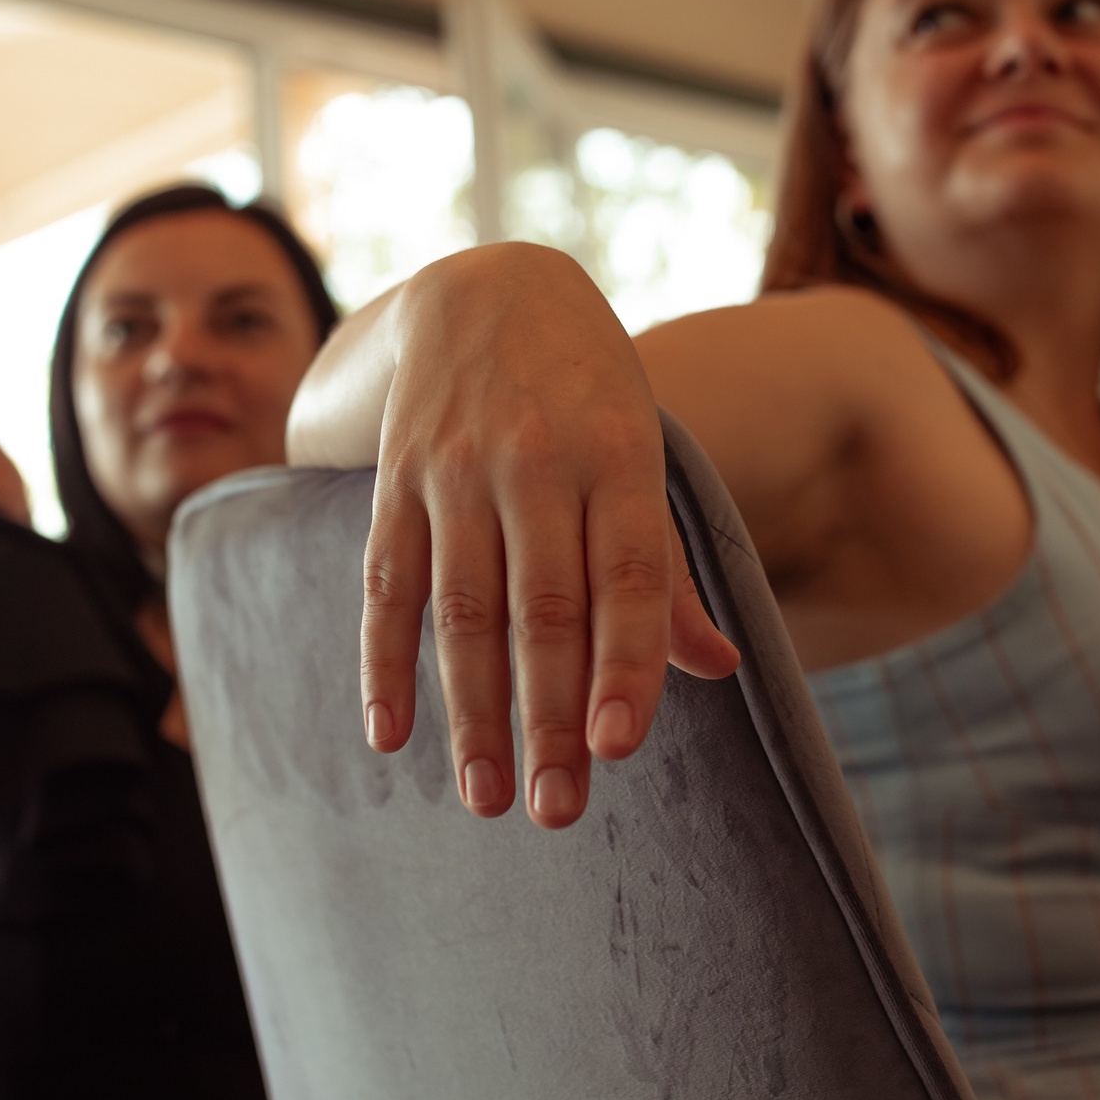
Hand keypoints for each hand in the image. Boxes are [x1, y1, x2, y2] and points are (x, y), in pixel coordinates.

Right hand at [355, 245, 738, 827]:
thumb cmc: (587, 393)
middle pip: (543, 611)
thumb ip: (666, 566)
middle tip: (555, 812)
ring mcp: (456, 469)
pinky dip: (385, 663)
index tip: (618, 750)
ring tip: (484, 798)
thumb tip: (715, 669)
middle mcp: (536, 461)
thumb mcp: (644, 454)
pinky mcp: (394, 479)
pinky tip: (390, 735)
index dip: (624, 666)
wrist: (485, 287)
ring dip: (471, 713)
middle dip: (547, 720)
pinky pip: (387, 584)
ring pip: (464, 610)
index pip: (627, 578)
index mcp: (618, 455)